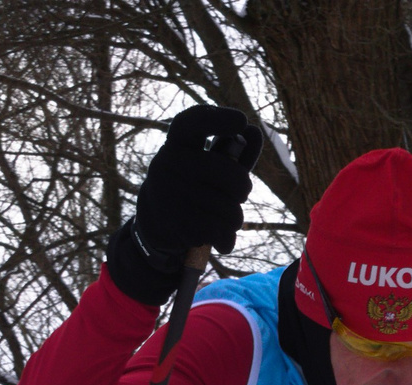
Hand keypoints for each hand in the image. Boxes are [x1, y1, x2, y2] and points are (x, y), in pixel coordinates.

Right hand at [110, 106, 262, 303]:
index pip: (194, 122)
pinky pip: (220, 232)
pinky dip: (225, 237)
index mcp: (178, 142)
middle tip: (239, 193)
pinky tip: (215, 234)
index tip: (242, 121)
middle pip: (232, 176)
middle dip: (244, 188)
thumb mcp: (212, 164)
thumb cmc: (194, 185)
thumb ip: (235, 151)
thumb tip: (254, 131)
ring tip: (223, 216)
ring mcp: (169, 192)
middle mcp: (169, 161)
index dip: (218, 119)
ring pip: (231, 211)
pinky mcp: (174, 222)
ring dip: (235, 218)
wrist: (157, 221)